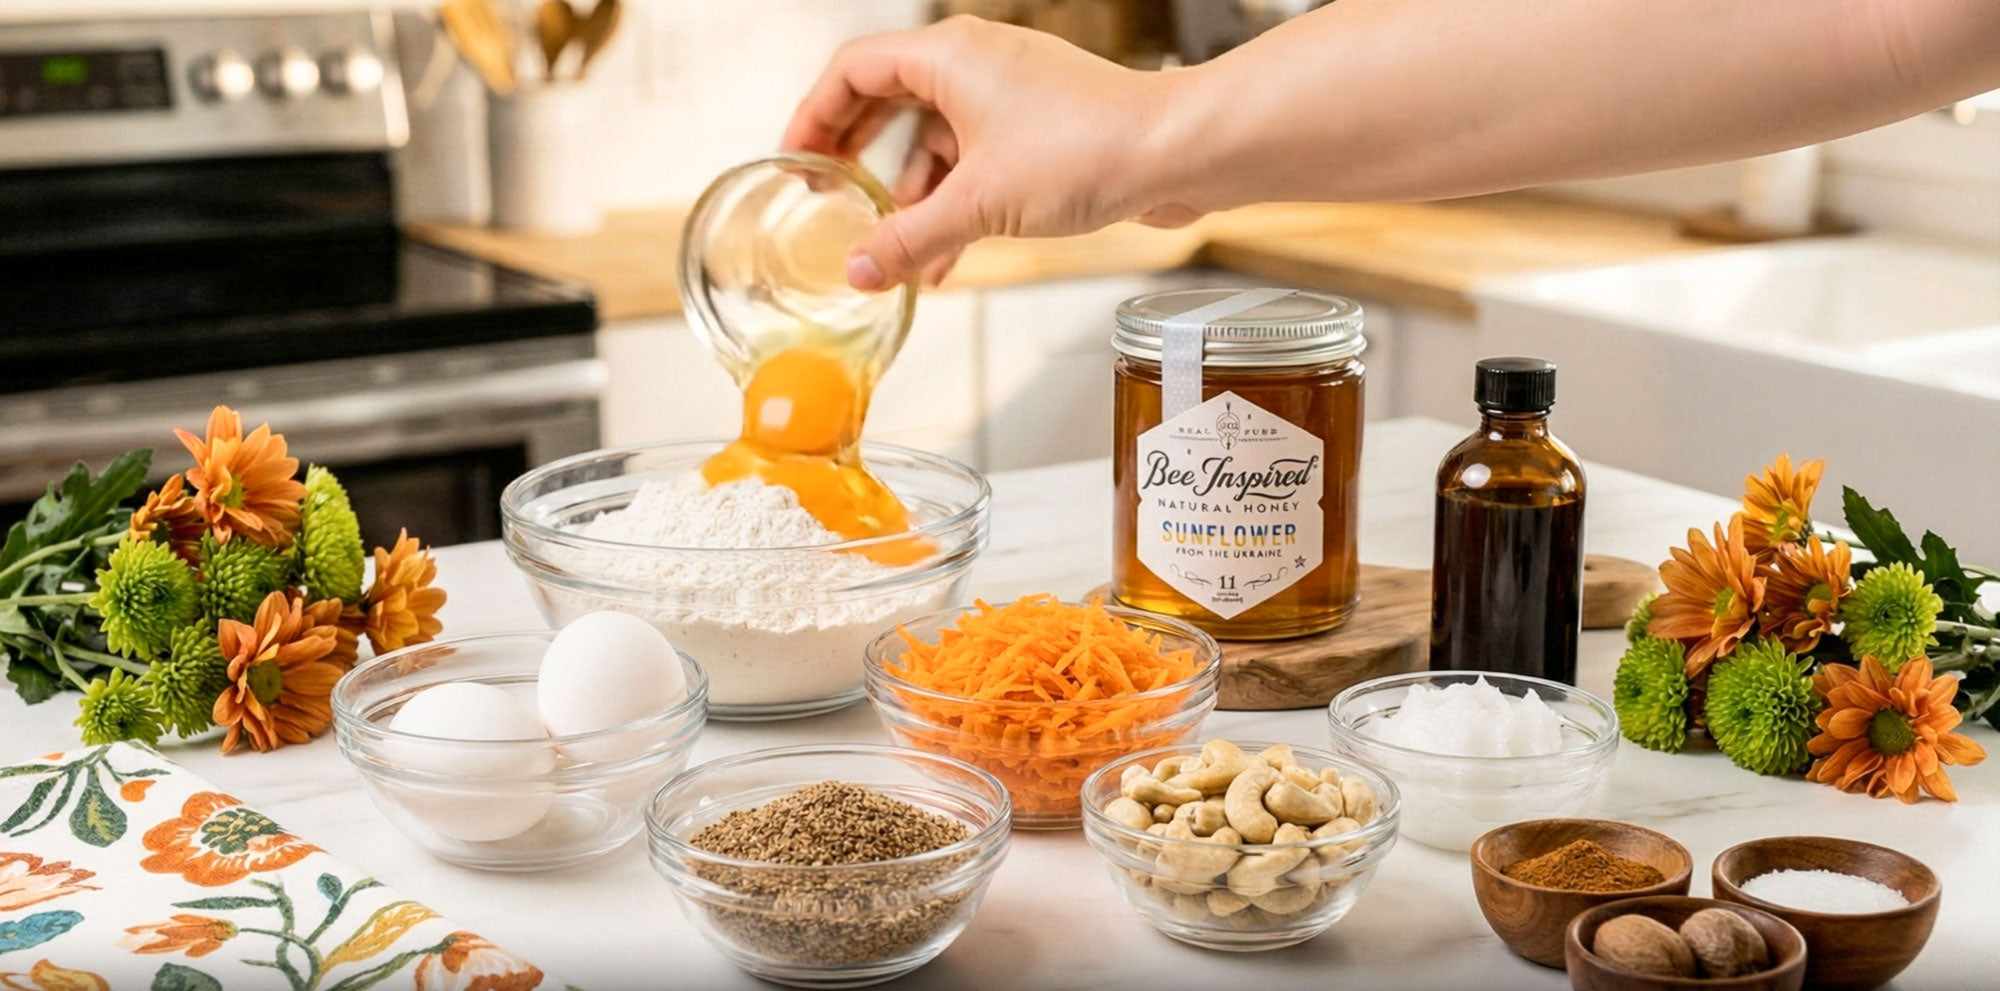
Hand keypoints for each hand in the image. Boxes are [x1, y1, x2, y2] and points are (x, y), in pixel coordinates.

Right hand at [783, 16, 1195, 290]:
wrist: (1175, 153)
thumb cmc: (1088, 149)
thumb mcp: (978, 206)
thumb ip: (909, 239)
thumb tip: (861, 268)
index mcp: (948, 55)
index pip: (854, 69)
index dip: (815, 114)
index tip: (796, 158)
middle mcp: (976, 63)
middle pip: (890, 100)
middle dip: (858, 155)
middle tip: (828, 195)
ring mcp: (1009, 94)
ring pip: (937, 139)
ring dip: (911, 194)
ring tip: (891, 250)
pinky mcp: (1039, 128)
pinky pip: (976, 159)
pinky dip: (955, 201)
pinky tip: (943, 258)